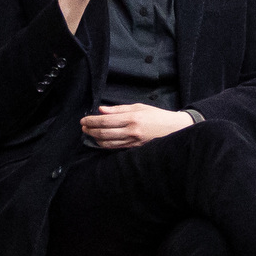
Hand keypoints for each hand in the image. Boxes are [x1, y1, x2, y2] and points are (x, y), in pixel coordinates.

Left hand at [78, 103, 192, 149]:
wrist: (172, 129)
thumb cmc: (156, 115)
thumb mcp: (139, 107)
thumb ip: (119, 109)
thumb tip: (101, 110)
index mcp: (132, 118)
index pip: (106, 120)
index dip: (92, 121)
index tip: (84, 119)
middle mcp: (131, 131)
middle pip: (104, 133)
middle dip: (90, 130)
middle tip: (83, 127)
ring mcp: (132, 142)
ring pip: (107, 143)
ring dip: (95, 138)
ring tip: (89, 133)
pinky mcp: (133, 148)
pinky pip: (115, 148)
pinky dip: (104, 145)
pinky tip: (100, 140)